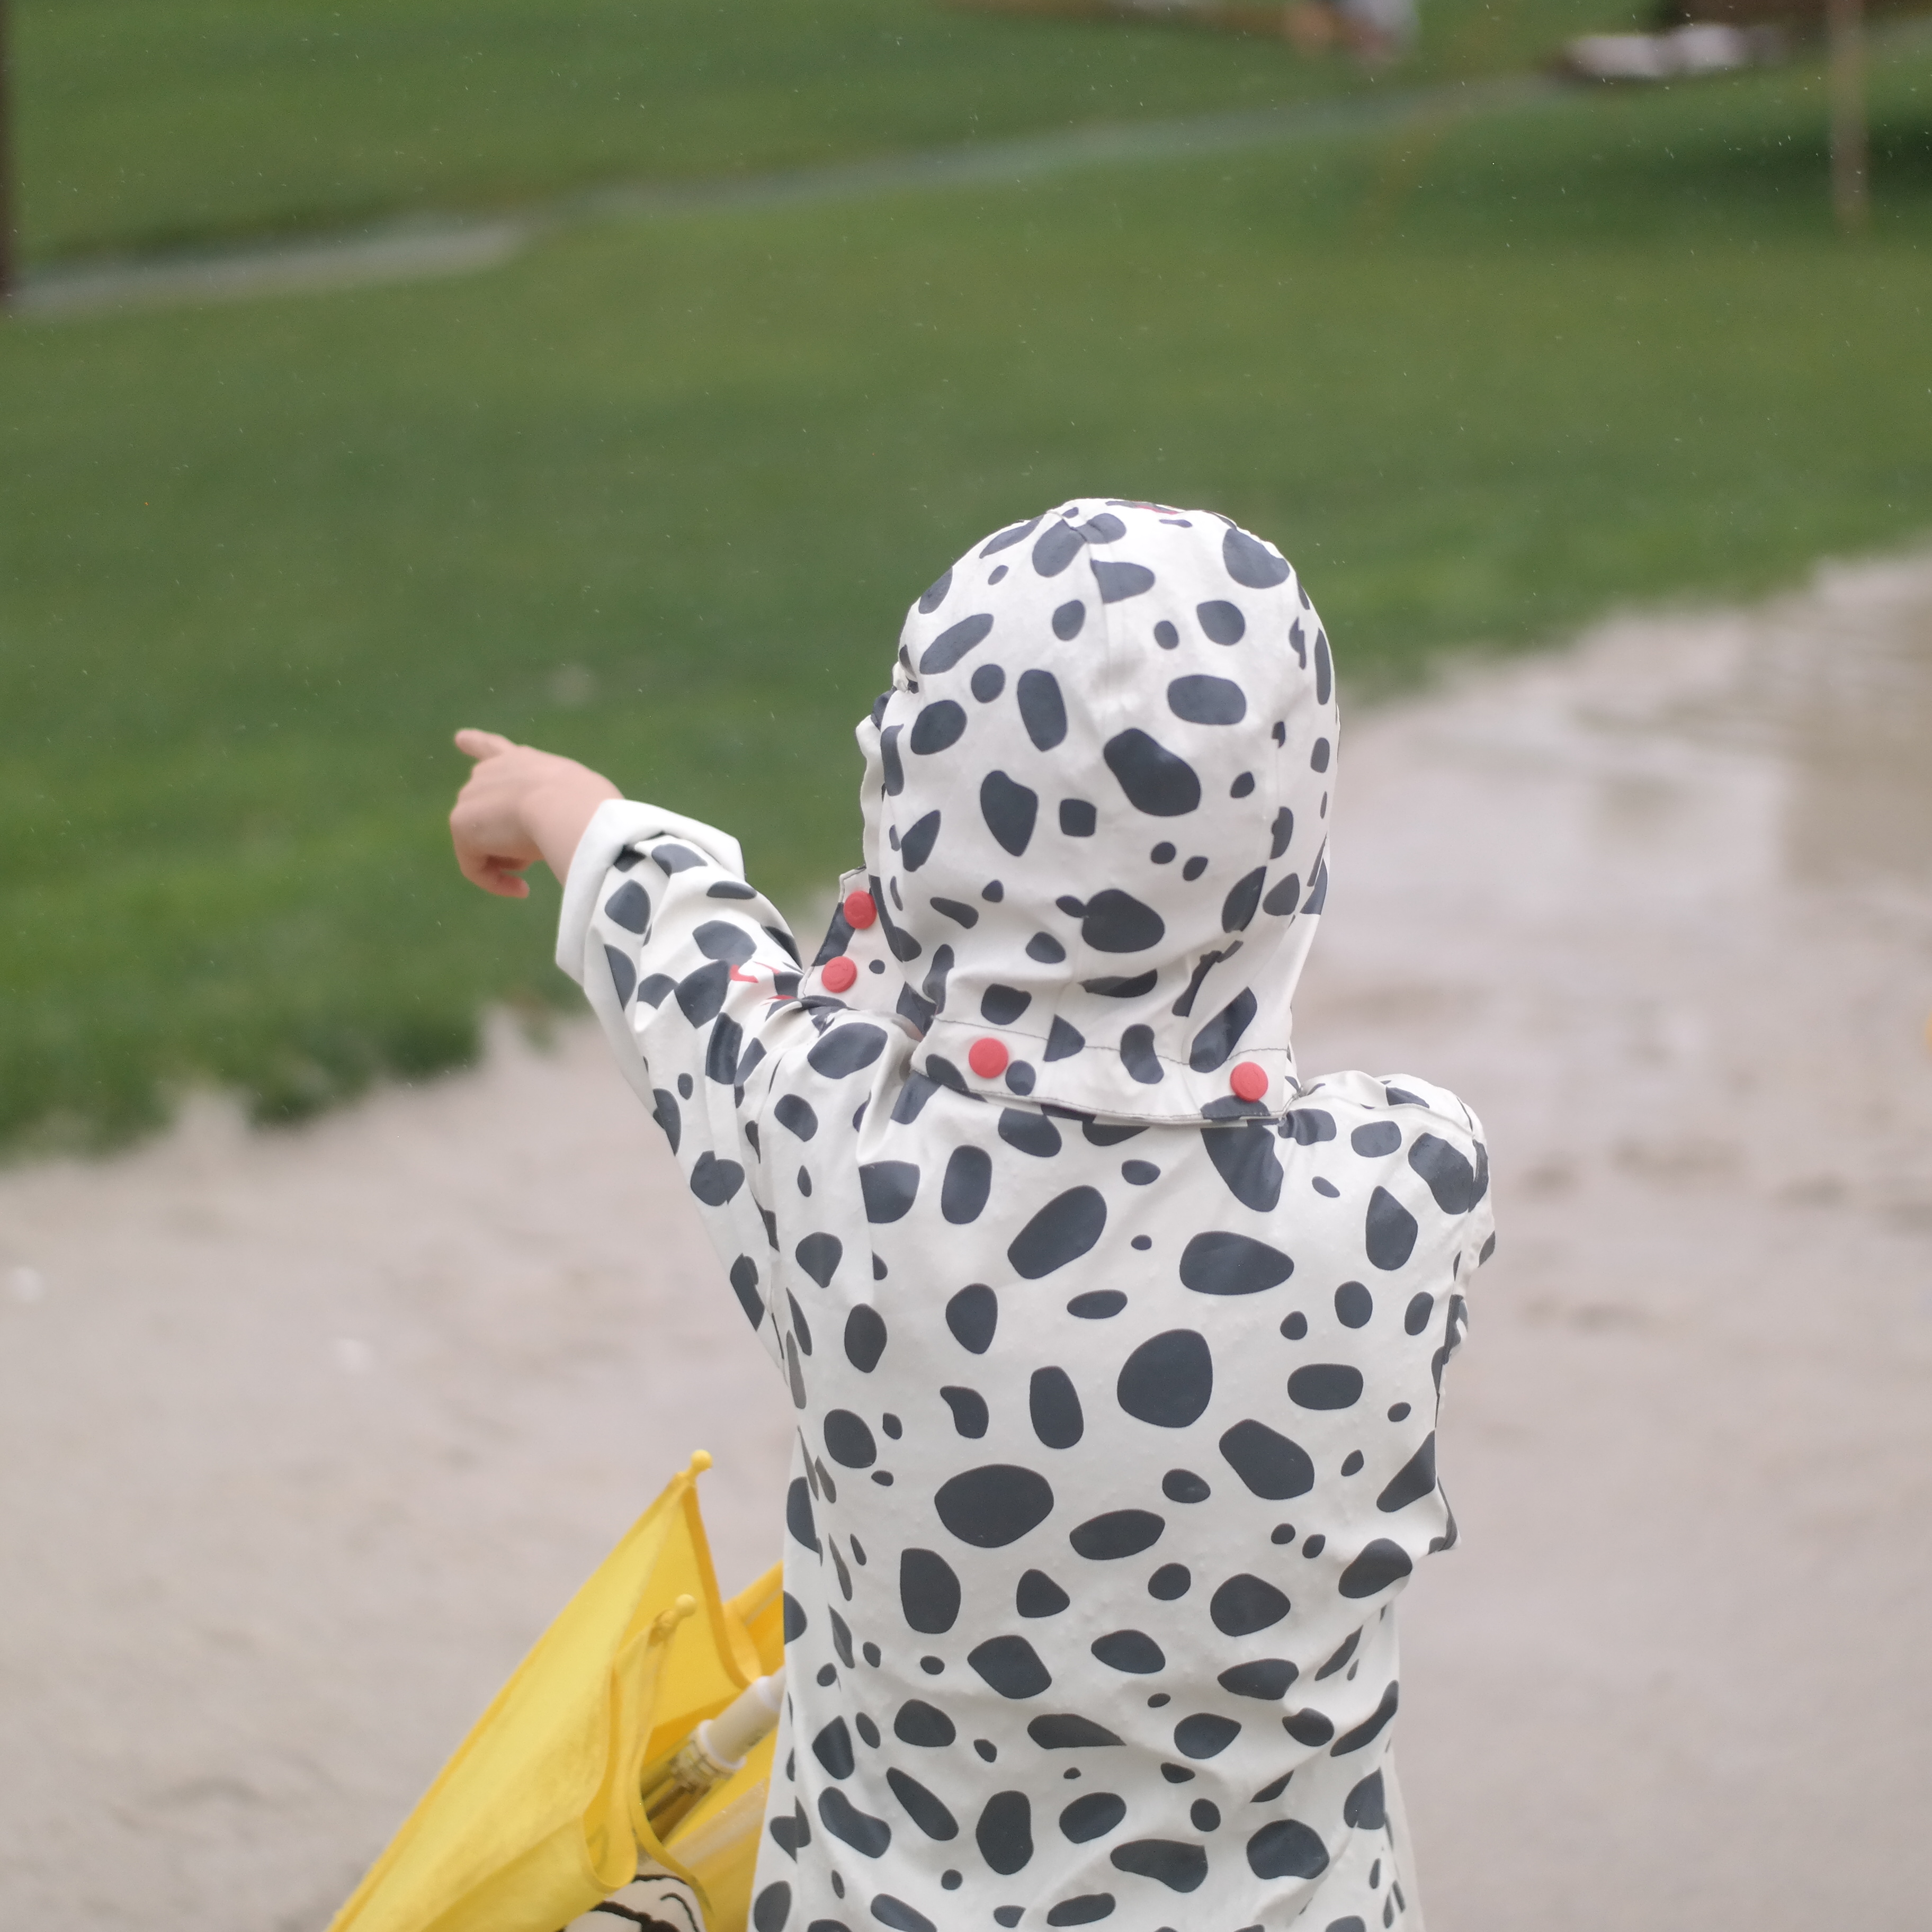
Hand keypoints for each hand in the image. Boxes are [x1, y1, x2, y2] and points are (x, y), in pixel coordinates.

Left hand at [450, 729, 620, 897]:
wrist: (567, 809)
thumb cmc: (587, 802)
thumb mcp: (576, 793)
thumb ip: (559, 800)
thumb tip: (552, 824)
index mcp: (522, 761)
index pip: (495, 749)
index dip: (477, 743)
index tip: (461, 738)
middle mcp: (490, 772)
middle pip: (486, 808)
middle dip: (507, 836)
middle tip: (535, 854)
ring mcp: (470, 798)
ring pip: (483, 841)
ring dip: (508, 857)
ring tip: (536, 865)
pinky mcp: (462, 827)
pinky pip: (475, 866)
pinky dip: (496, 882)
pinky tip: (523, 889)